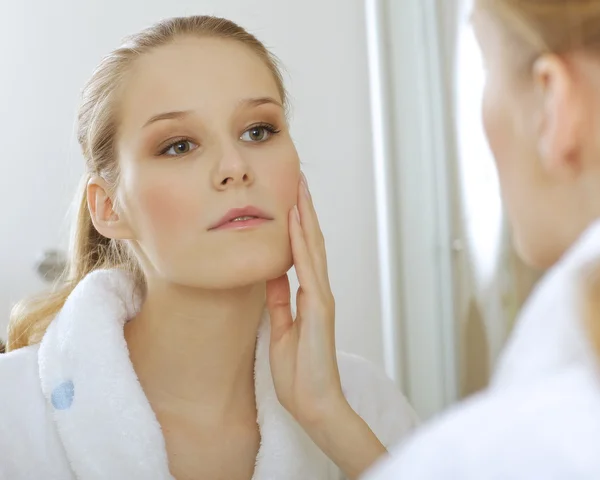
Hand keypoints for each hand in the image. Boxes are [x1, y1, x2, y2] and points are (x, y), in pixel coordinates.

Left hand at [266, 173, 387, 478]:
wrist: (314, 403)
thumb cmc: (298, 371)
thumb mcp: (282, 327)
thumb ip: (280, 300)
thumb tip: (271, 275)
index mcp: (308, 296)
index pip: (302, 251)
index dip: (297, 223)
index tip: (288, 197)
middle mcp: (318, 291)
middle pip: (312, 242)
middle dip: (304, 209)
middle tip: (297, 178)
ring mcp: (321, 298)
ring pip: (314, 248)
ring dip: (306, 217)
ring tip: (299, 188)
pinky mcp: (320, 310)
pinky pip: (309, 270)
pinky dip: (303, 244)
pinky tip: (297, 223)